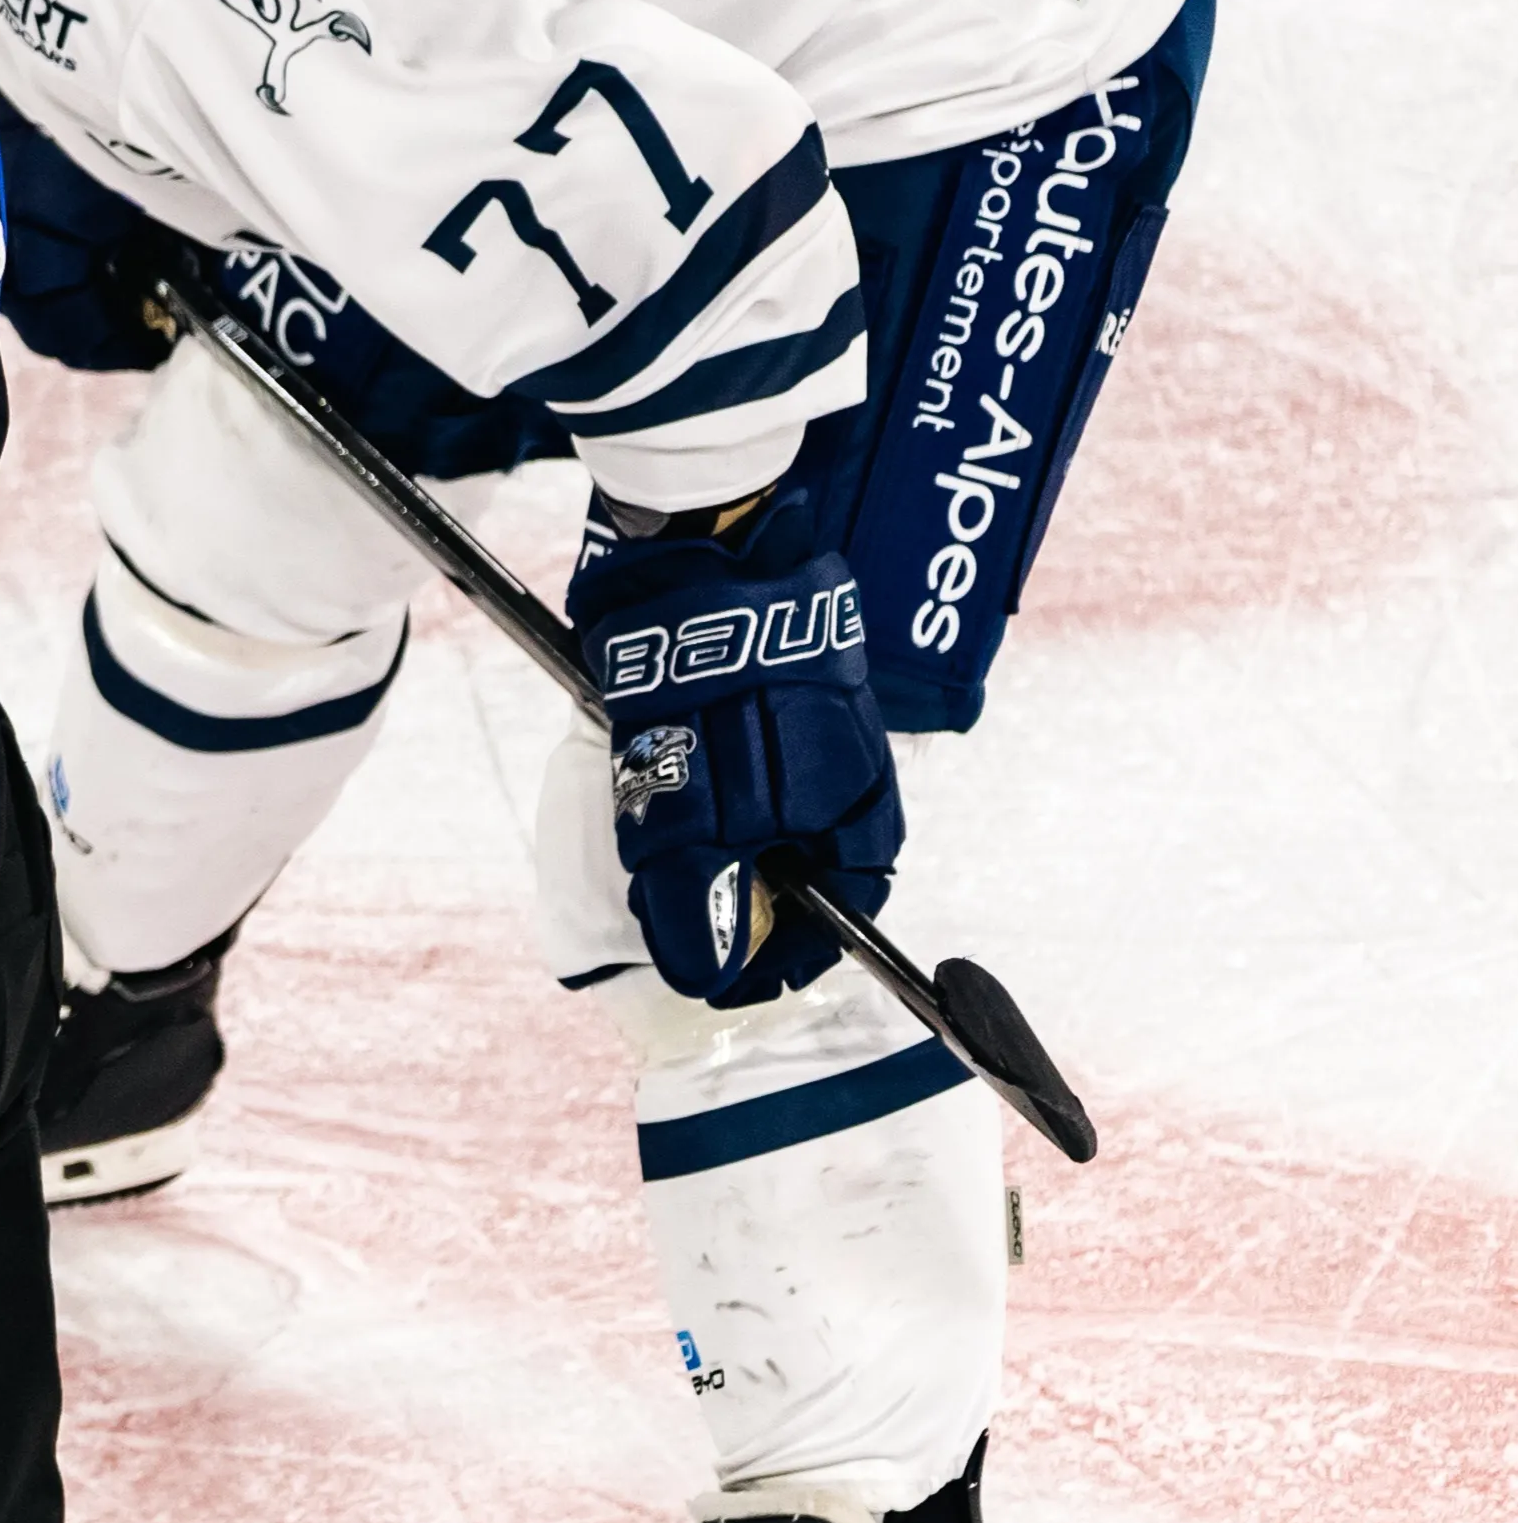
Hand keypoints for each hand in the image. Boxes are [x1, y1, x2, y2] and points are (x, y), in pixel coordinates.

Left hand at [571, 486, 900, 1005]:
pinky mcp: (776, 684)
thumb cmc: (706, 681)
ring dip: (721, 844)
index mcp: (859, 809)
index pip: (841, 917)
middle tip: (681, 922)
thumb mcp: (689, 810)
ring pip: (772, 816)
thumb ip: (698, 896)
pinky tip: (664, 780)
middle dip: (746, 906)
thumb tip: (706, 976)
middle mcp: (853, 770)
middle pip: (805, 870)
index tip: (725, 981)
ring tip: (662, 854)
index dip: (780, 959)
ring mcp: (819, 722)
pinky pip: (749, 762)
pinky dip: (708, 787)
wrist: (696, 541)